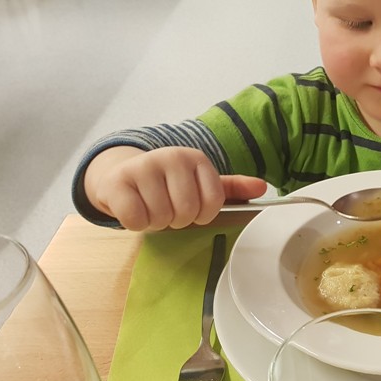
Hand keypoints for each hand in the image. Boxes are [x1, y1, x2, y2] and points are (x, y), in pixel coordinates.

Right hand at [84, 146, 267, 230]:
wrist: (120, 176)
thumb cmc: (165, 186)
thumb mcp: (199, 184)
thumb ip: (230, 188)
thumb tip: (262, 187)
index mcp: (196, 158)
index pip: (213, 202)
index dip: (203, 215)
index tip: (193, 209)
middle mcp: (171, 156)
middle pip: (187, 211)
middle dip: (177, 220)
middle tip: (167, 210)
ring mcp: (143, 166)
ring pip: (161, 217)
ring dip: (155, 222)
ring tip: (150, 207)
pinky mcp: (118, 182)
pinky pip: (135, 219)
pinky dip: (136, 223)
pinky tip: (134, 209)